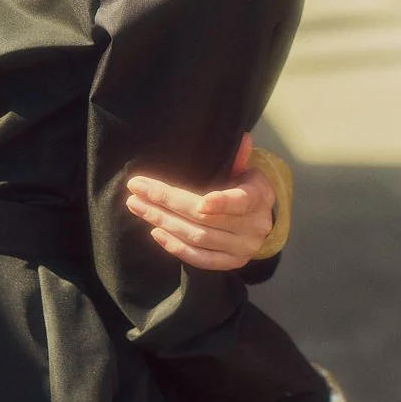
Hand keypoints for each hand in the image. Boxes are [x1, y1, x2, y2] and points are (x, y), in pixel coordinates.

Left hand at [125, 132, 275, 271]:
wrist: (263, 218)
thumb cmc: (249, 188)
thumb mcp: (249, 170)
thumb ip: (240, 158)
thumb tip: (243, 138)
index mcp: (258, 198)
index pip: (240, 201)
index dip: (220, 202)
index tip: (201, 201)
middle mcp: (252, 227)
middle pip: (204, 218)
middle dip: (167, 202)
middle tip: (137, 190)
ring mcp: (242, 249)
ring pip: (198, 237)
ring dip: (164, 222)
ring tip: (138, 206)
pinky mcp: (231, 263)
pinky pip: (200, 259)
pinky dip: (176, 247)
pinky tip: (155, 232)